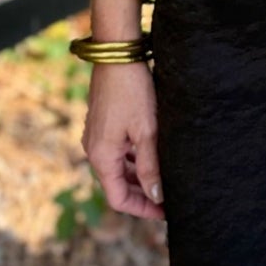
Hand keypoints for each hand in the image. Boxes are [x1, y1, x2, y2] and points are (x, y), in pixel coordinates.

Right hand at [81, 59, 164, 218]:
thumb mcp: (147, 131)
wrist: (117, 54)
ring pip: (119, 168)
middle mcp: (94, 150)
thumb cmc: (132, 90)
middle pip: (118, 185)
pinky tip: (154, 155)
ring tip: (167, 178)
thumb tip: (156, 196)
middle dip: (143, 194)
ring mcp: (97, 136)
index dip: (142, 209)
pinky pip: (118, 152)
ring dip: (140, 176)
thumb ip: (150, 166)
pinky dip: (135, 159)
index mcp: (101, 156)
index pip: (118, 198)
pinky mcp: (103, 125)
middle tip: (171, 197)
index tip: (166, 211)